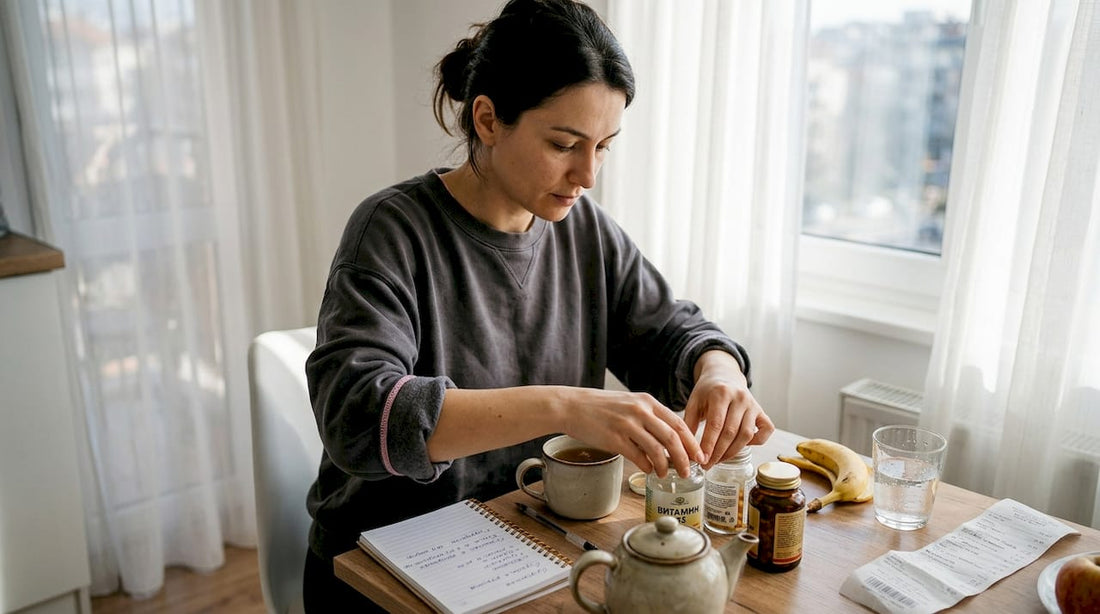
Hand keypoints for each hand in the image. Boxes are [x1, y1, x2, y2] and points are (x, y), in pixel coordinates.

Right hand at [557, 387, 704, 478]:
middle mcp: (640, 411)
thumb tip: (670, 441)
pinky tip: (648, 470)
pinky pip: (638, 456)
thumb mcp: (630, 403)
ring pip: (657, 449)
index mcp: (647, 402)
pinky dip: (646, 466)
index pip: (678, 423)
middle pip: (672, 437)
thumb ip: (650, 417)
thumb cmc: (602, 407)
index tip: (699, 456)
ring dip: (665, 465)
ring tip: (667, 474)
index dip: (692, 442)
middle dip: (685, 457)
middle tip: (689, 471)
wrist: (573, 406)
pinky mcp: (614, 438)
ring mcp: (627, 424)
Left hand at [683, 350, 773, 468]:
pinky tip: (741, 446)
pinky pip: (766, 430)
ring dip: (732, 452)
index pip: (716, 424)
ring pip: (746, 434)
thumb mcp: (694, 402)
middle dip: (718, 452)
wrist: (724, 375)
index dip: (709, 445)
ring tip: (718, 460)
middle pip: (731, 432)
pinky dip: (757, 441)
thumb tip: (685, 450)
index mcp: (721, 393)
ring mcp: (753, 404)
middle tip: (707, 465)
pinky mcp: (761, 411)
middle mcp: (740, 397)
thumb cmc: (707, 391)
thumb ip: (688, 423)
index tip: (701, 460)